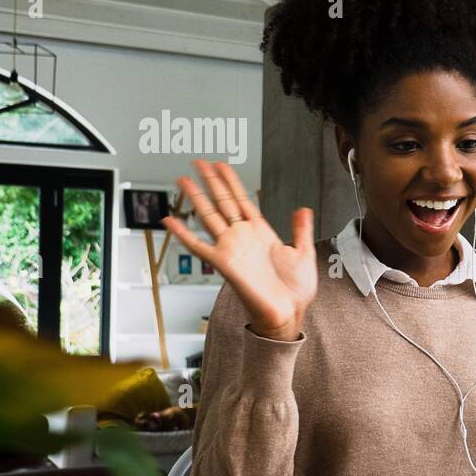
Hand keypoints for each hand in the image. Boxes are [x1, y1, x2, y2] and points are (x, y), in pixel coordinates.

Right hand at [163, 160, 316, 341]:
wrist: (288, 312)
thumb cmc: (295, 290)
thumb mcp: (304, 253)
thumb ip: (301, 230)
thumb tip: (304, 209)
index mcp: (262, 233)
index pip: (242, 200)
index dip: (232, 182)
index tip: (222, 166)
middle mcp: (243, 237)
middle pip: (222, 202)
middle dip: (210, 181)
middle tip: (198, 162)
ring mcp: (232, 248)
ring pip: (209, 216)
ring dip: (195, 197)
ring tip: (183, 179)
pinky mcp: (223, 262)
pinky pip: (198, 245)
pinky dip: (183, 233)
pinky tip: (171, 220)